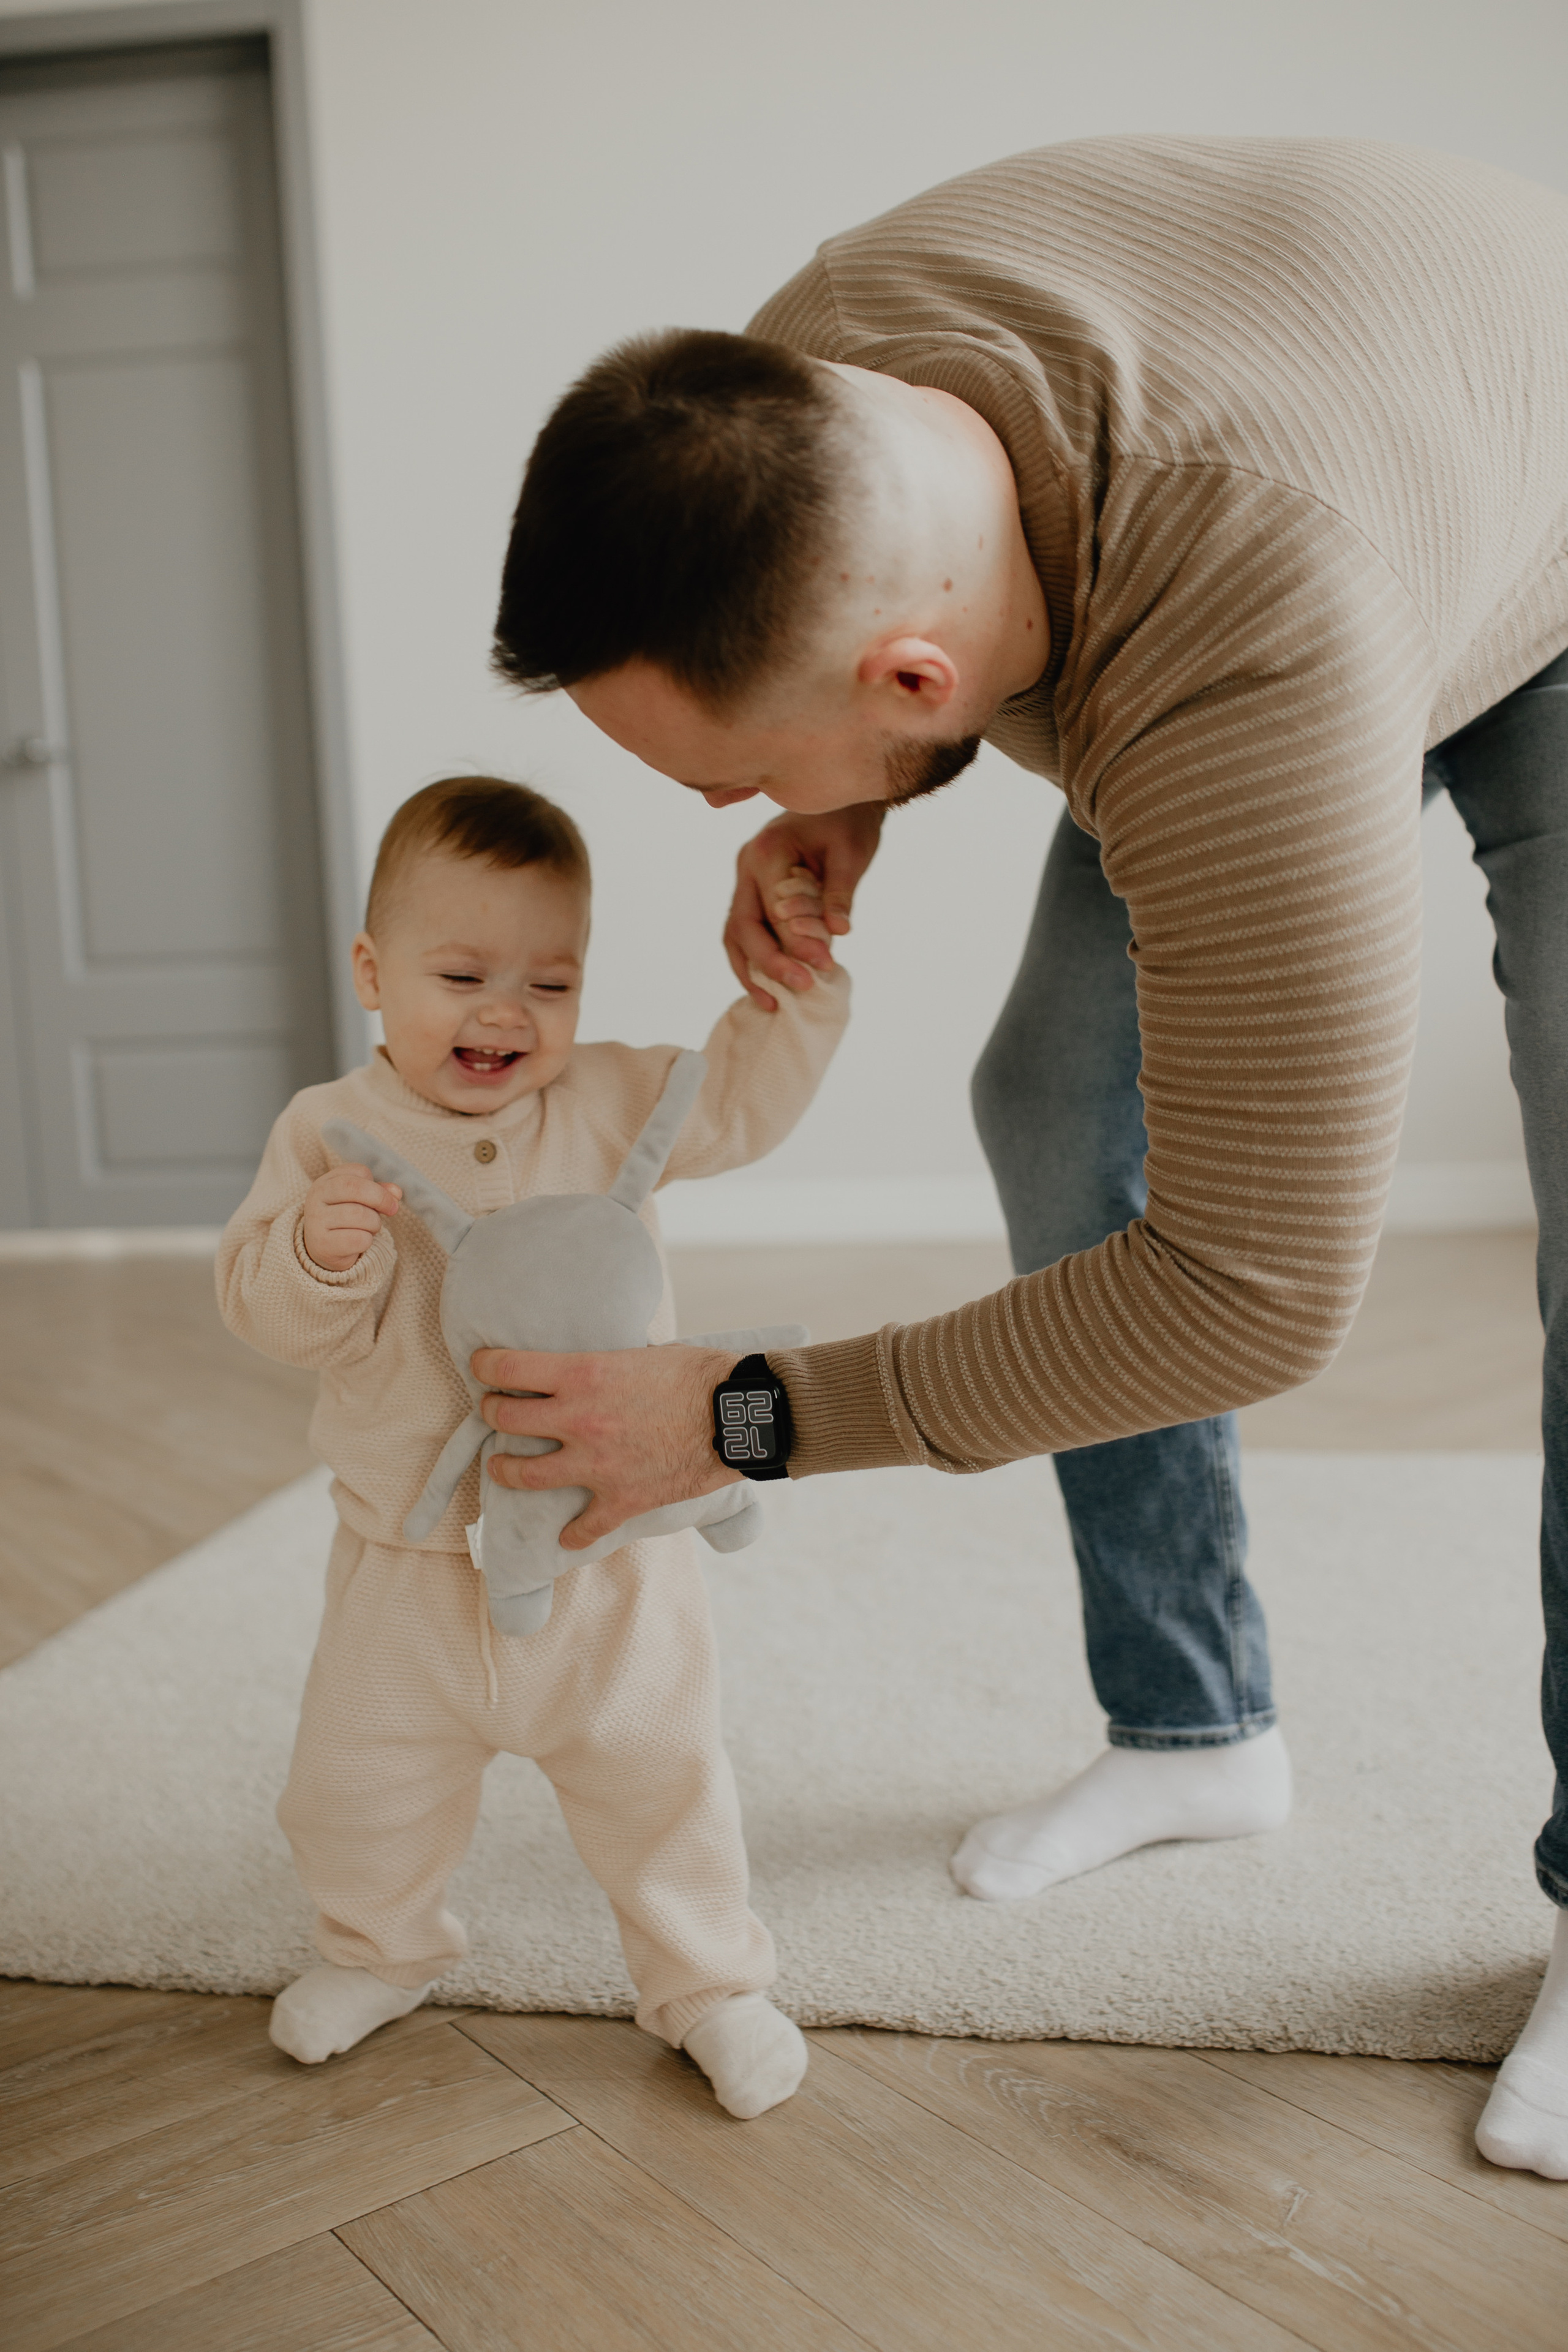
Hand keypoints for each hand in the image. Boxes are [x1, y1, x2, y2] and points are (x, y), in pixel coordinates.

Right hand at [301, 1164, 400, 1271]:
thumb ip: (379, 1192)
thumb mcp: (360, 1201)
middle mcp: (316, 1198)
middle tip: (392, 1210)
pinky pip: (358, 1239)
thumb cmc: (345, 1220)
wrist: (323, 1250)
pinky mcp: (322, 1244)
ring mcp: (316, 1221)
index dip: (378, 1185)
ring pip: (359, 1214)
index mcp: (325, 1182)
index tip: (386, 1198)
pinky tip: (360, 1242)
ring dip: (374, 1223)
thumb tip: (396, 1192)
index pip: (358, 1172)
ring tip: (370, 1229)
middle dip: (381, 1199)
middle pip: (354, 1188)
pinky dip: (367, 1241)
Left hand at [474, 1343, 739, 1546]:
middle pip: (505, 1419)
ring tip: (501, 1466)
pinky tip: (567, 1536)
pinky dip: (574, 1533)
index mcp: (583, 1374)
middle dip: (492, 1412)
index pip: (508, 1367)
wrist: (736, 1416)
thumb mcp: (641, 1353)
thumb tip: (589, 1364)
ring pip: (524, 1474)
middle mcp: (578, 1420)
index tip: (480, 1366)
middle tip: (494, 1410)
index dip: (484, 1365)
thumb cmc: (697, 1374)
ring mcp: (596, 1464)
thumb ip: (605, 1364)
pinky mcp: (621, 1498)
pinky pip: (585, 1527)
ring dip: (505, 1469)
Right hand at [726, 805, 884, 1008]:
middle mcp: (747, 866)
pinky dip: (752, 961)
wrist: (837, 802)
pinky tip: (767, 988)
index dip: (798, 941)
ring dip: (752, 970)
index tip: (825, 965)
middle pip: (745, 926)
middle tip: (802, 986)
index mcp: (768, 851)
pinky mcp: (751, 891)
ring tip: (772, 1003)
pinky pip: (742, 932)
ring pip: (735, 934)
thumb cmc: (846, 822)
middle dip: (770, 962)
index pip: (776, 909)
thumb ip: (840, 892)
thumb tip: (838, 932)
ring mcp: (745, 880)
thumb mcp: (851, 853)